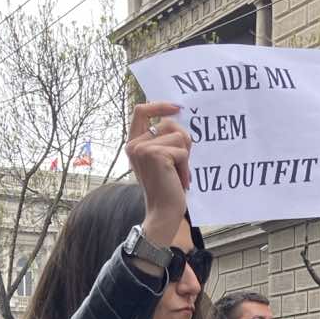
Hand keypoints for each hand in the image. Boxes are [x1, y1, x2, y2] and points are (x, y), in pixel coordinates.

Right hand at [125, 101, 189, 246]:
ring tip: (179, 175)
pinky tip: (180, 180)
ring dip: (186, 156)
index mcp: (133, 143)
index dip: (160, 105)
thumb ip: (164, 139)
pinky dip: (186, 166)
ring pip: (179, 136)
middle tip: (182, 163)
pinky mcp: (155, 155)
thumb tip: (178, 116)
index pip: (141, 110)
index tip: (178, 108)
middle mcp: (134, 144)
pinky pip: (182, 151)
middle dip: (183, 141)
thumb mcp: (162, 159)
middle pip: (169, 123)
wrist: (163, 213)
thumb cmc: (166, 188)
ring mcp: (142, 148)